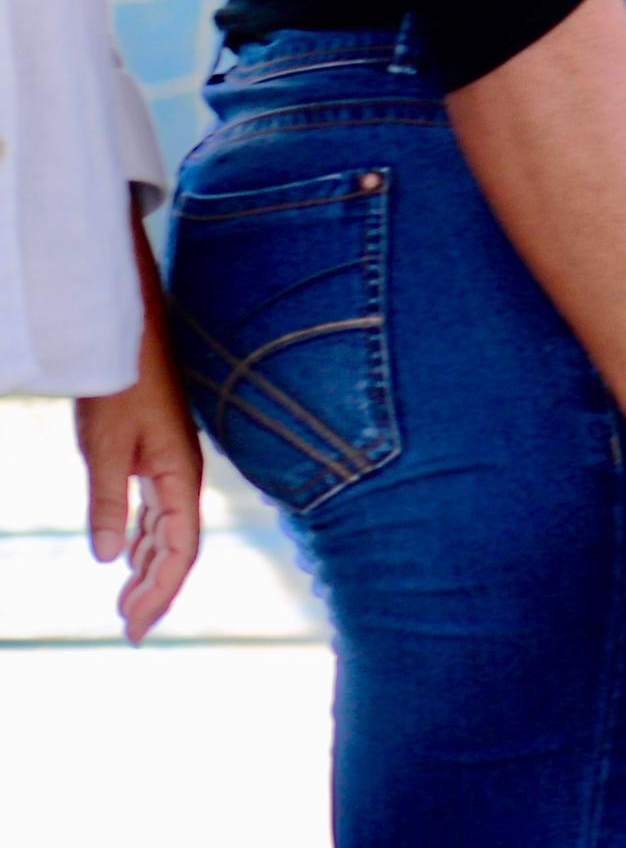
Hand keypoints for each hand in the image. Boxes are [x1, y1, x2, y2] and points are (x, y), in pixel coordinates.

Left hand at [72, 248, 199, 644]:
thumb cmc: (119, 383)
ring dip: (147, 569)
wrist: (127, 331)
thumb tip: (105, 558)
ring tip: (125, 603)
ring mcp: (171, 464)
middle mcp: (183, 475)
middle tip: (130, 632)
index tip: (136, 630)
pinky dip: (141, 539)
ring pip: (166, 531)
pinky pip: (155, 511)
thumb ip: (107, 501)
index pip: (179, 550)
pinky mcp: (156, 454)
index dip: (161, 592)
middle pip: (177, 547)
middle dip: (155, 591)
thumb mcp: (105, 444)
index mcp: (181, 475)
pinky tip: (125, 552)